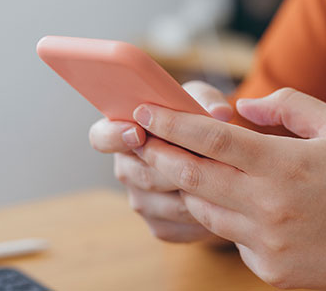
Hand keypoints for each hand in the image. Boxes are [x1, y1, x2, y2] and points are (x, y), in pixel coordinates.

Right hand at [88, 80, 233, 242]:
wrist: (217, 159)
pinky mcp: (160, 226)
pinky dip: (204, 214)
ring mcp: (141, 202)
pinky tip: (222, 200)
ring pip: (167, 203)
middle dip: (176, 166)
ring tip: (224, 176)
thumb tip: (220, 113)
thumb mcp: (200, 100)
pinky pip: (181, 225)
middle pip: (143, 174)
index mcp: (122, 134)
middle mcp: (126, 170)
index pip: (101, 137)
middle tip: (206, 156)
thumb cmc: (199, 119)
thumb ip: (206, 100)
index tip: (137, 132)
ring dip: (196, 191)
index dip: (115, 136)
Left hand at [131, 88, 325, 289]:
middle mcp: (271, 207)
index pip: (211, 140)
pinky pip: (231, 238)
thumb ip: (287, 106)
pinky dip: (224, 217)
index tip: (142, 110)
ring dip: (186, 186)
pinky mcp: (271, 271)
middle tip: (139, 138)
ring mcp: (269, 244)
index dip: (170, 123)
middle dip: (158, 154)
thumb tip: (241, 108)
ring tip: (177, 165)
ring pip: (204, 210)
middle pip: (192, 177)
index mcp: (286, 165)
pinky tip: (237, 203)